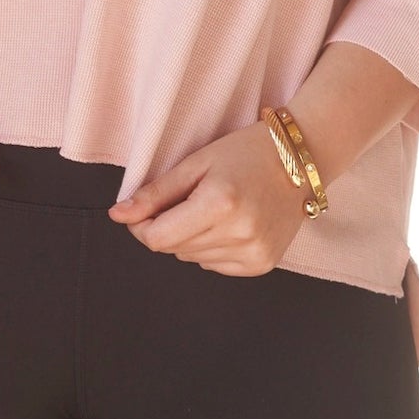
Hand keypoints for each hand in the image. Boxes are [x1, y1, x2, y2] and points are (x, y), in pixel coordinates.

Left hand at [106, 120, 310, 274]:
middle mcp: (238, 233)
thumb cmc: (246, 152)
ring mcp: (253, 252)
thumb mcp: (196, 163)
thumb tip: (118, 215)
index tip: (143, 209)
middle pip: (173, 250)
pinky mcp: (261, 264)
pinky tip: (229, 223)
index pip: (157, 238)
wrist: (300, 160)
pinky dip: (213, 247)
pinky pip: (215, 265)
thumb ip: (155, 192)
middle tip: (188, 198)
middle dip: (169, 226)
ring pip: (192, 259)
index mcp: (218, 204)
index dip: (141, 225)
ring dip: (191, 238)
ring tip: (213, 207)